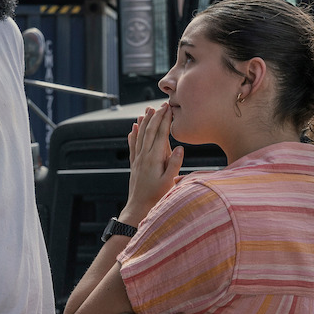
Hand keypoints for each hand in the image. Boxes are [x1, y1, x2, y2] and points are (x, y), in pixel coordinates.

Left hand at [122, 105, 182, 223]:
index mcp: (154, 159)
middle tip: (162, 105)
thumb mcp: (169, 182)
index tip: (169, 108)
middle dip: (156, 117)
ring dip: (144, 122)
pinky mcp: (134, 165)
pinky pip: (133, 146)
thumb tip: (180, 147)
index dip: (165, 120)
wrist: (139, 208)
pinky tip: (133, 128)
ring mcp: (138, 160)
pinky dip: (133, 135)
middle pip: (150, 131)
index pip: (161, 134)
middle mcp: (144, 156)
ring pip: (140, 136)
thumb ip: (175, 164)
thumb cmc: (156, 196)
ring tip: (147, 111)